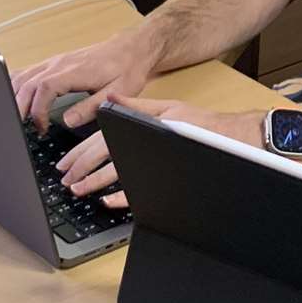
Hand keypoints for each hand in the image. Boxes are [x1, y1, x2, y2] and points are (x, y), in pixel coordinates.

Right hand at [10, 27, 160, 133]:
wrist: (131, 48)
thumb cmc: (126, 69)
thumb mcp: (117, 92)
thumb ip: (91, 107)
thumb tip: (68, 120)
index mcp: (75, 71)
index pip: (44, 88)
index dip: (37, 110)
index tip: (41, 127)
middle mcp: (60, 63)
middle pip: (27, 83)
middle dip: (19, 107)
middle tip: (22, 129)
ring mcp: (55, 61)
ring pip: (23, 76)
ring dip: (15, 96)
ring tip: (17, 119)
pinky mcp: (54, 62)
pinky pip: (28, 72)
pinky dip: (17, 85)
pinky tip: (14, 97)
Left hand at [55, 95, 261, 209]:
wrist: (236, 141)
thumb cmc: (203, 126)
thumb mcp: (168, 108)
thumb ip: (137, 106)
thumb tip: (110, 99)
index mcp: (143, 126)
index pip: (103, 137)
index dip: (81, 151)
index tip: (65, 163)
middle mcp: (146, 144)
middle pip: (106, 155)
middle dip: (82, 168)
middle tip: (65, 179)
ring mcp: (155, 163)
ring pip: (118, 174)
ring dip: (96, 182)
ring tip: (79, 189)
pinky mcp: (166, 177)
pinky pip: (140, 191)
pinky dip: (123, 198)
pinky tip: (109, 202)